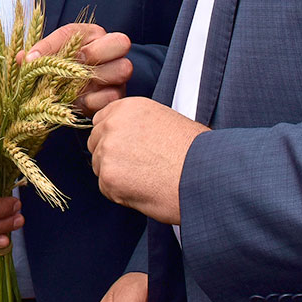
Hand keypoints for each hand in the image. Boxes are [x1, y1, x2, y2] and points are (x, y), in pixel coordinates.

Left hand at [24, 21, 130, 112]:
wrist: (72, 98)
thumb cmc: (61, 71)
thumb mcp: (49, 60)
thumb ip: (38, 56)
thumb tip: (23, 59)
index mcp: (90, 34)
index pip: (73, 32)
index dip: (50, 45)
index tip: (31, 59)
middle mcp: (110, 49)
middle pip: (120, 41)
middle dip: (94, 54)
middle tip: (72, 66)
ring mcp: (118, 73)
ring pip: (123, 68)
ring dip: (95, 79)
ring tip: (71, 88)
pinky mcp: (118, 96)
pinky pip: (112, 96)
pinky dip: (93, 101)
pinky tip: (78, 102)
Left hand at [88, 97, 207, 223]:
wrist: (205, 175)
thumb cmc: (194, 152)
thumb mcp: (164, 120)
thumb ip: (136, 124)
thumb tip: (123, 137)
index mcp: (127, 107)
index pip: (102, 121)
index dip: (114, 138)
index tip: (129, 149)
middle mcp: (113, 124)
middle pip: (96, 143)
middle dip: (112, 157)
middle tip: (139, 168)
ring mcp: (108, 150)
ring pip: (100, 167)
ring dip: (117, 176)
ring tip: (147, 179)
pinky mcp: (109, 176)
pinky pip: (106, 188)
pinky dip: (122, 194)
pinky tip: (145, 190)